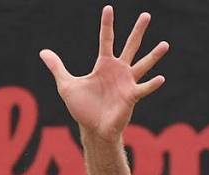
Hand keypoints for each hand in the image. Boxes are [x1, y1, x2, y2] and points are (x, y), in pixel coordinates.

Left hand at [40, 6, 167, 141]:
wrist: (92, 128)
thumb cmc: (83, 108)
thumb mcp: (66, 85)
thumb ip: (57, 68)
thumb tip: (43, 52)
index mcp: (104, 65)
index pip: (106, 39)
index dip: (106, 24)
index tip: (108, 8)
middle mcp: (118, 70)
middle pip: (130, 46)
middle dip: (137, 31)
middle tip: (146, 15)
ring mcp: (127, 82)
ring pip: (143, 64)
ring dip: (153, 55)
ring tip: (165, 44)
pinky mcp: (131, 97)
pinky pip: (143, 88)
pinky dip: (152, 84)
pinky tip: (160, 78)